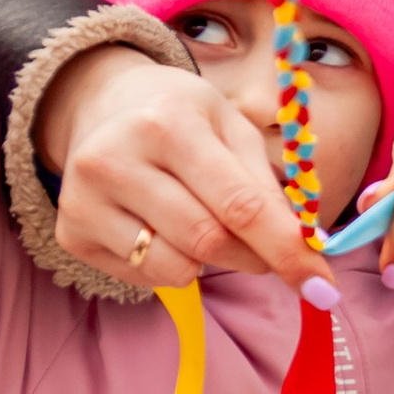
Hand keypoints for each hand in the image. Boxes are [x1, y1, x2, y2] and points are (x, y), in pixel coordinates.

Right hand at [40, 41, 325, 291]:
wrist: (100, 104)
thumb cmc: (181, 117)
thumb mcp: (232, 129)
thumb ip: (269, 188)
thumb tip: (307, 251)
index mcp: (169, 124)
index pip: (240, 205)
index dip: (287, 251)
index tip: (322, 289)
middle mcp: (116, 160)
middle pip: (208, 242)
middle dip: (253, 258)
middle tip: (265, 250)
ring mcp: (84, 200)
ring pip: (175, 269)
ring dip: (208, 263)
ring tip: (201, 221)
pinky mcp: (70, 233)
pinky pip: (143, 278)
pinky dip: (171, 264)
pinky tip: (161, 226)